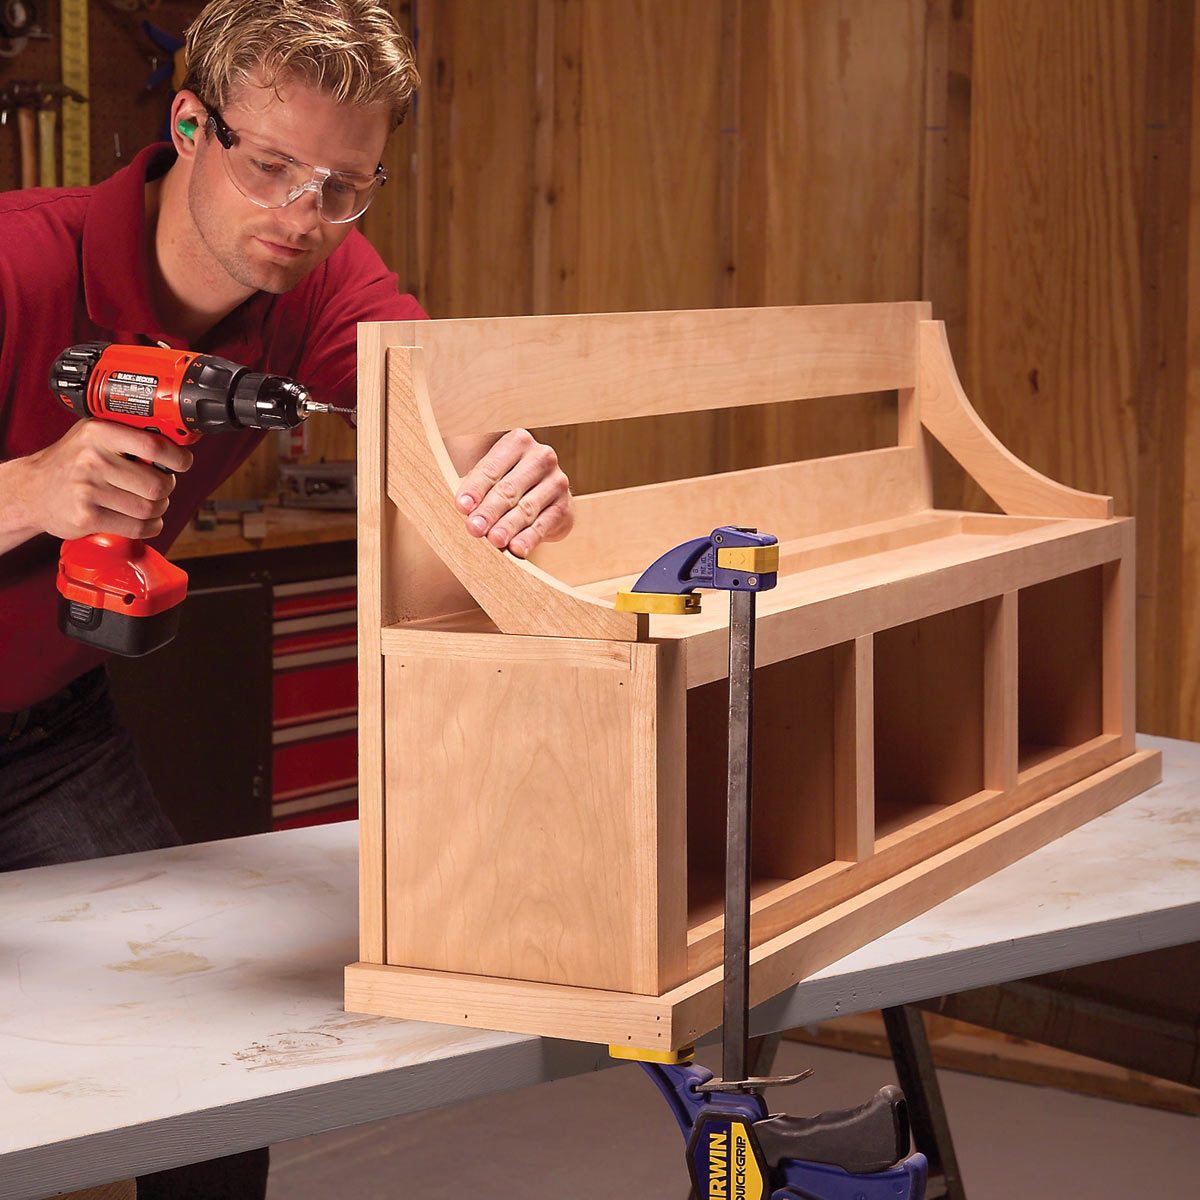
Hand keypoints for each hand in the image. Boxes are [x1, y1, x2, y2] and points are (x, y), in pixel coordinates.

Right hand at [12, 420, 192, 541]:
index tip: (183, 463)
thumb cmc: (72, 461)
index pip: (154, 446)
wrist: (32, 489)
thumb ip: (130, 434)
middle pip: (158, 484)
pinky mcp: (87, 517)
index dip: (178, 458)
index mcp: (99, 433)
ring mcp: (88, 490)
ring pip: (150, 508)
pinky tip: (143, 520)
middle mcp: (93, 460)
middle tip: (159, 487)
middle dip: (166, 489)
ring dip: (158, 510)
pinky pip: (136, 527)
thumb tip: (179, 441)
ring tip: (148, 503)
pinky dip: (149, 527)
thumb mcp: (95, 435)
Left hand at [454, 429, 572, 557]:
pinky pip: (544, 525)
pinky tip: (517, 549)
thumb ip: (474, 486)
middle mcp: (541, 457)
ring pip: (527, 508)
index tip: (462, 507)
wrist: (540, 496)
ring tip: (494, 540)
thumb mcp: (488, 476)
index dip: (475, 489)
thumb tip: (463, 508)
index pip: (492, 468)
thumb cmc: (504, 482)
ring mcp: (556, 481)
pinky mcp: (565, 507)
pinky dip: (529, 538)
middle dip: (490, 510)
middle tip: (474, 528)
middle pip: (509, 488)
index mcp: (518, 441)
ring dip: (508, 526)